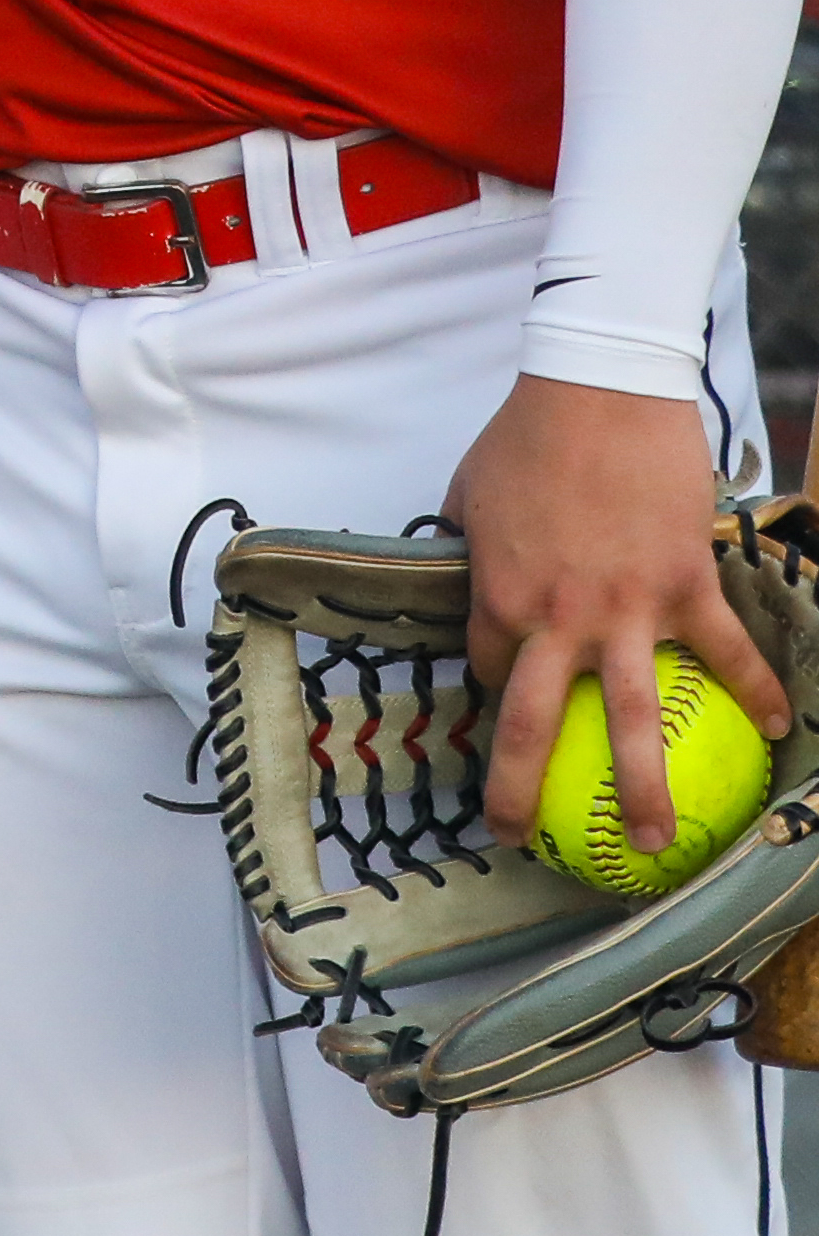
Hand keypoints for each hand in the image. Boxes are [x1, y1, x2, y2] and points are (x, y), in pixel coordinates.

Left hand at [448, 374, 780, 853]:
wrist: (599, 392)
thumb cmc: (526, 437)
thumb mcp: (468, 494)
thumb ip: (467, 544)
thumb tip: (460, 564)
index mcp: (497, 598)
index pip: (487, 671)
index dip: (494, 691)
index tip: (507, 704)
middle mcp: (556, 619)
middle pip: (534, 725)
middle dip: (520, 790)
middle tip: (516, 838)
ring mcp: (625, 610)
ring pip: (633, 718)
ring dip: (645, 788)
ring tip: (656, 843)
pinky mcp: (686, 587)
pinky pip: (727, 653)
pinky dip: (756, 692)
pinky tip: (775, 730)